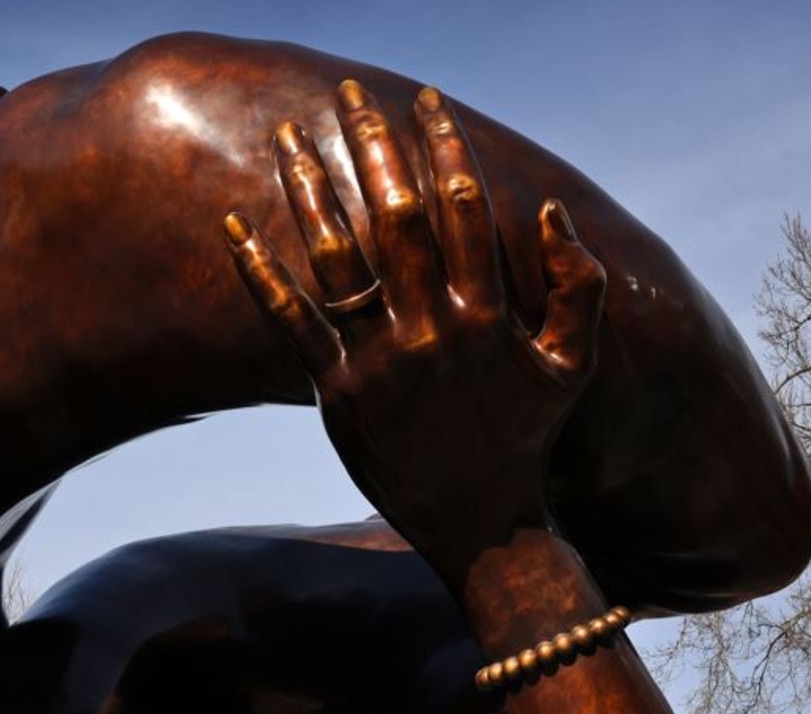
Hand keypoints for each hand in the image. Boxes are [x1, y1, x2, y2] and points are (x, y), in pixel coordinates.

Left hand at [223, 81, 605, 584]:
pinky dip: (259, 274)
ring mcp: (379, 360)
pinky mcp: (335, 392)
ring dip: (308, 188)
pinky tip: (232, 228)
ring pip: (336, 256)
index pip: (462, 207)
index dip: (441, 146)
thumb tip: (550, 208)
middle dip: (372, 145)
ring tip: (286, 134)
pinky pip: (289, 321)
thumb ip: (578, 286)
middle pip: (395, 217)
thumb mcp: (573, 364)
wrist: (481, 522)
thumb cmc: (526, 435)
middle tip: (350, 94)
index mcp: (486, 314)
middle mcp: (430, 329)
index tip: (423, 99)